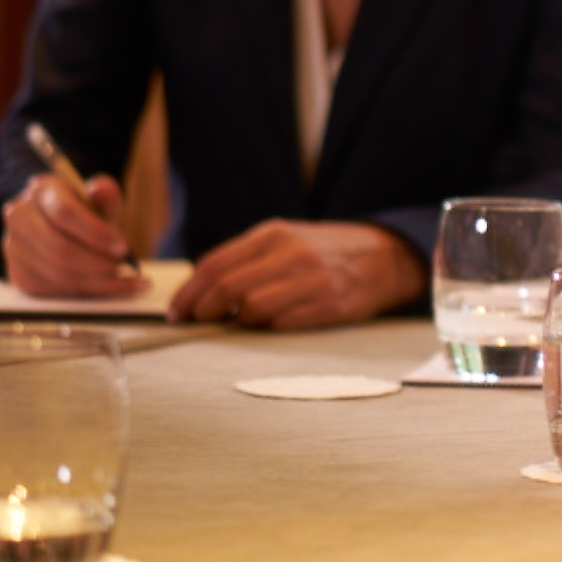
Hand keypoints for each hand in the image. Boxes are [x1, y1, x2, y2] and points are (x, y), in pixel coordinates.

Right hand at [0, 172, 142, 299]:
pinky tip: (108, 288)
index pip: (65, 212)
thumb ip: (105, 194)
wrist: (61, 229)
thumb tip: (101, 189)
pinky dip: (84, 292)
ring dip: (95, 281)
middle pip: (59, 248)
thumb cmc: (84, 213)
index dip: (96, 233)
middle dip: (97, 262)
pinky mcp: (17, 273)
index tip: (123, 247)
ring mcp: (14, 246)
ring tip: (122, 279)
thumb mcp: (98, 200)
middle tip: (123, 267)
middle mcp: (19, 216)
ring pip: (56, 272)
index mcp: (42, 190)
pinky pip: (52, 290)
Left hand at [167, 221, 423, 328]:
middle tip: (197, 322)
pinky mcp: (328, 305)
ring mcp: (311, 280)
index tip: (178, 311)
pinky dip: (266, 328)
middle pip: (227, 286)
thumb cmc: (323, 252)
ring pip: (252, 308)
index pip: (216, 264)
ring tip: (238, 322)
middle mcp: (291, 253)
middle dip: (204, 310)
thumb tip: (201, 290)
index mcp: (273, 234)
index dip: (189, 292)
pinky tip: (268, 325)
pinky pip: (281, 324)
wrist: (383, 257)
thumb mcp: (285, 239)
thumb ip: (246, 258)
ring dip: (238, 321)